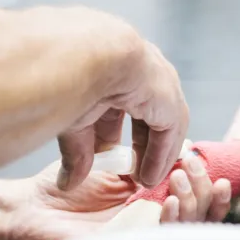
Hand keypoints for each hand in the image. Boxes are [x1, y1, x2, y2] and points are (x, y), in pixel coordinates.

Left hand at [0, 156, 231, 239]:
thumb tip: (180, 146)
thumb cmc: (60, 188)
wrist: (28, 209)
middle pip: (200, 213)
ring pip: (189, 229)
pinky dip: (173, 222)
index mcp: (149, 201)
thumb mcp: (110, 161)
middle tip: (192, 166)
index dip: (208, 184)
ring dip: (193, 202)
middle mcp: (148, 221)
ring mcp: (138, 237)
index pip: (194, 198)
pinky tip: (169, 202)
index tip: (205, 161)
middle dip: (204, 188)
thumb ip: (143, 156)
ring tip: (180, 178)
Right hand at [56, 37, 188, 191]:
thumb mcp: (74, 120)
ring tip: (144, 180)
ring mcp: (160, 81)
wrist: (91, 56)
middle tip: (132, 172)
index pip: (118, 106)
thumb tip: (68, 183)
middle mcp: (142, 71)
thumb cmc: (73, 78)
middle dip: (140, 144)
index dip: (113, 135)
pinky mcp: (170, 97)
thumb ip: (77, 151)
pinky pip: (170, 131)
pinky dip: (160, 154)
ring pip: (162, 122)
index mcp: (115, 67)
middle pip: (145, 114)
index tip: (111, 159)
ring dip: (153, 152)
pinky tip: (150, 176)